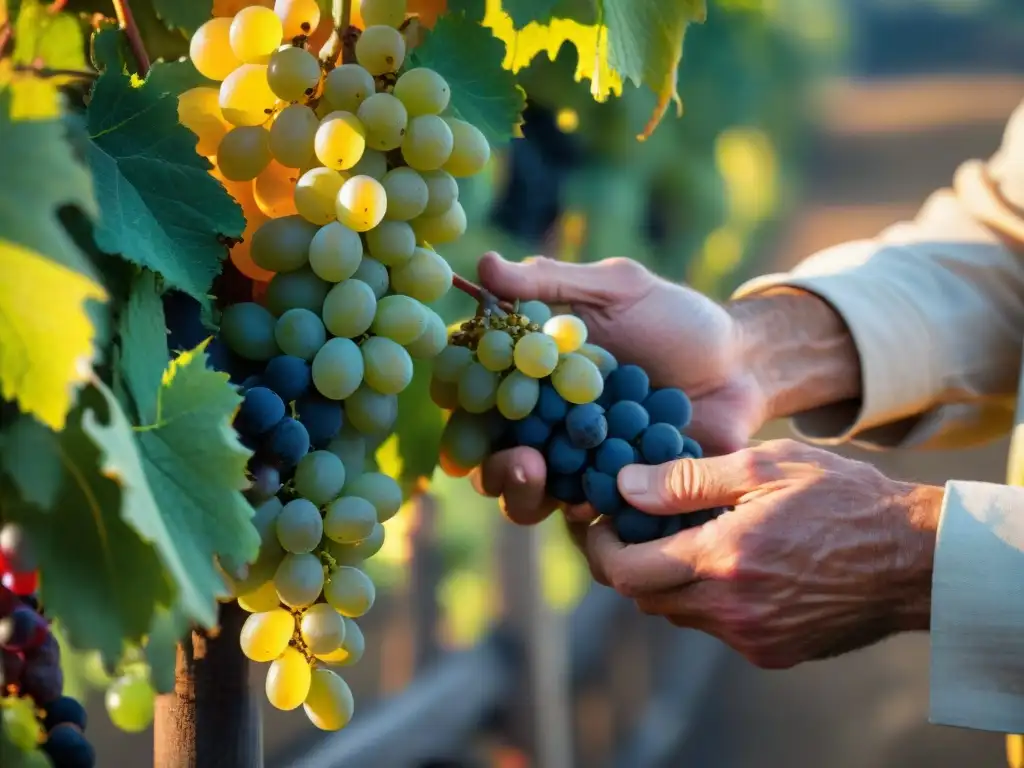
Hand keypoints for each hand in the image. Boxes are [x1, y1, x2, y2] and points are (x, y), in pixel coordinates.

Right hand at [473, 252, 768, 524]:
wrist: (744, 365)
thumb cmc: (677, 318)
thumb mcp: (617, 289)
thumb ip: (553, 283)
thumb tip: (482, 263)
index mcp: (534, 378)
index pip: (476, 394)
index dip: (459, 399)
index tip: (456, 398)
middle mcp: (545, 427)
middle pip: (492, 457)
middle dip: (492, 463)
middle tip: (515, 456)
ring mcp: (577, 467)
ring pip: (529, 496)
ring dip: (524, 492)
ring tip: (546, 478)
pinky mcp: (615, 496)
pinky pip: (587, 515)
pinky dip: (582, 511)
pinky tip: (593, 501)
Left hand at [581, 439, 941, 668]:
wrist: (914, 558)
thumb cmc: (842, 498)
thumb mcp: (764, 466)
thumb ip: (686, 480)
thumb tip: (624, 485)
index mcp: (724, 558)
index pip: (626, 570)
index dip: (599, 547)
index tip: (599, 521)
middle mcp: (731, 609)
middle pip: (644, 596)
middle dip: (627, 561)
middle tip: (634, 525)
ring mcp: (752, 638)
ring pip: (677, 614)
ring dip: (668, 579)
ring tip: (686, 538)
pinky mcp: (771, 653)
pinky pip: (714, 627)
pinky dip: (705, 598)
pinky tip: (730, 563)